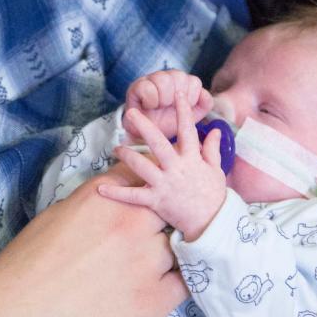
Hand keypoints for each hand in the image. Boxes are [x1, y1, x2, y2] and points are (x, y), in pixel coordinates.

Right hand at [0, 173, 184, 316]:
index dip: (149, 185)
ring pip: (179, 245)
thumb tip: (115, 202)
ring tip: (147, 269)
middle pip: (169, 207)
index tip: (150, 194)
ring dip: (168, 253)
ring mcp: (147, 261)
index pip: (145, 174)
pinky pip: (185, 282)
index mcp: (103, 198)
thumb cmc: (23, 271)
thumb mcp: (55, 218)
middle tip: (150, 236)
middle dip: (163, 219)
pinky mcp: (156, 300)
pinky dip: (176, 283)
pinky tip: (160, 288)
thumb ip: (94, 205)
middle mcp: (131, 222)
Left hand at [98, 90, 226, 237]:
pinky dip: (116, 192)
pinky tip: (100, 188)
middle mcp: (177, 169)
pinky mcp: (156, 201)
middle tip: (131, 112)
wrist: (211, 223)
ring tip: (116, 147)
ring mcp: (165, 184)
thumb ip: (211, 149)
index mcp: (192, 159)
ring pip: (142, 166)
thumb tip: (214, 131)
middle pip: (158, 143)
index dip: (183, 111)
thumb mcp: (216, 170)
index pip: (188, 130)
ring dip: (127, 155)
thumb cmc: (213, 196)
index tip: (176, 93)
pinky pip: (133, 196)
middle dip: (144, 126)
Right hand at [124, 69, 211, 137]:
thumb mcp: (192, 116)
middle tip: (170, 107)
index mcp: (183, 82)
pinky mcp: (136, 86)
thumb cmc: (170, 123)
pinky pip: (148, 87)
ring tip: (159, 107)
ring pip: (164, 79)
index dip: (191, 98)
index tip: (183, 108)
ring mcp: (152, 78)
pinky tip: (149, 105)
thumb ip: (204, 104)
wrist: (148, 136)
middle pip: (180, 76)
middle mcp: (168, 76)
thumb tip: (203, 93)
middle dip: (178, 98)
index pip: (194, 81)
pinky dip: (151, 100)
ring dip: (164, 99)